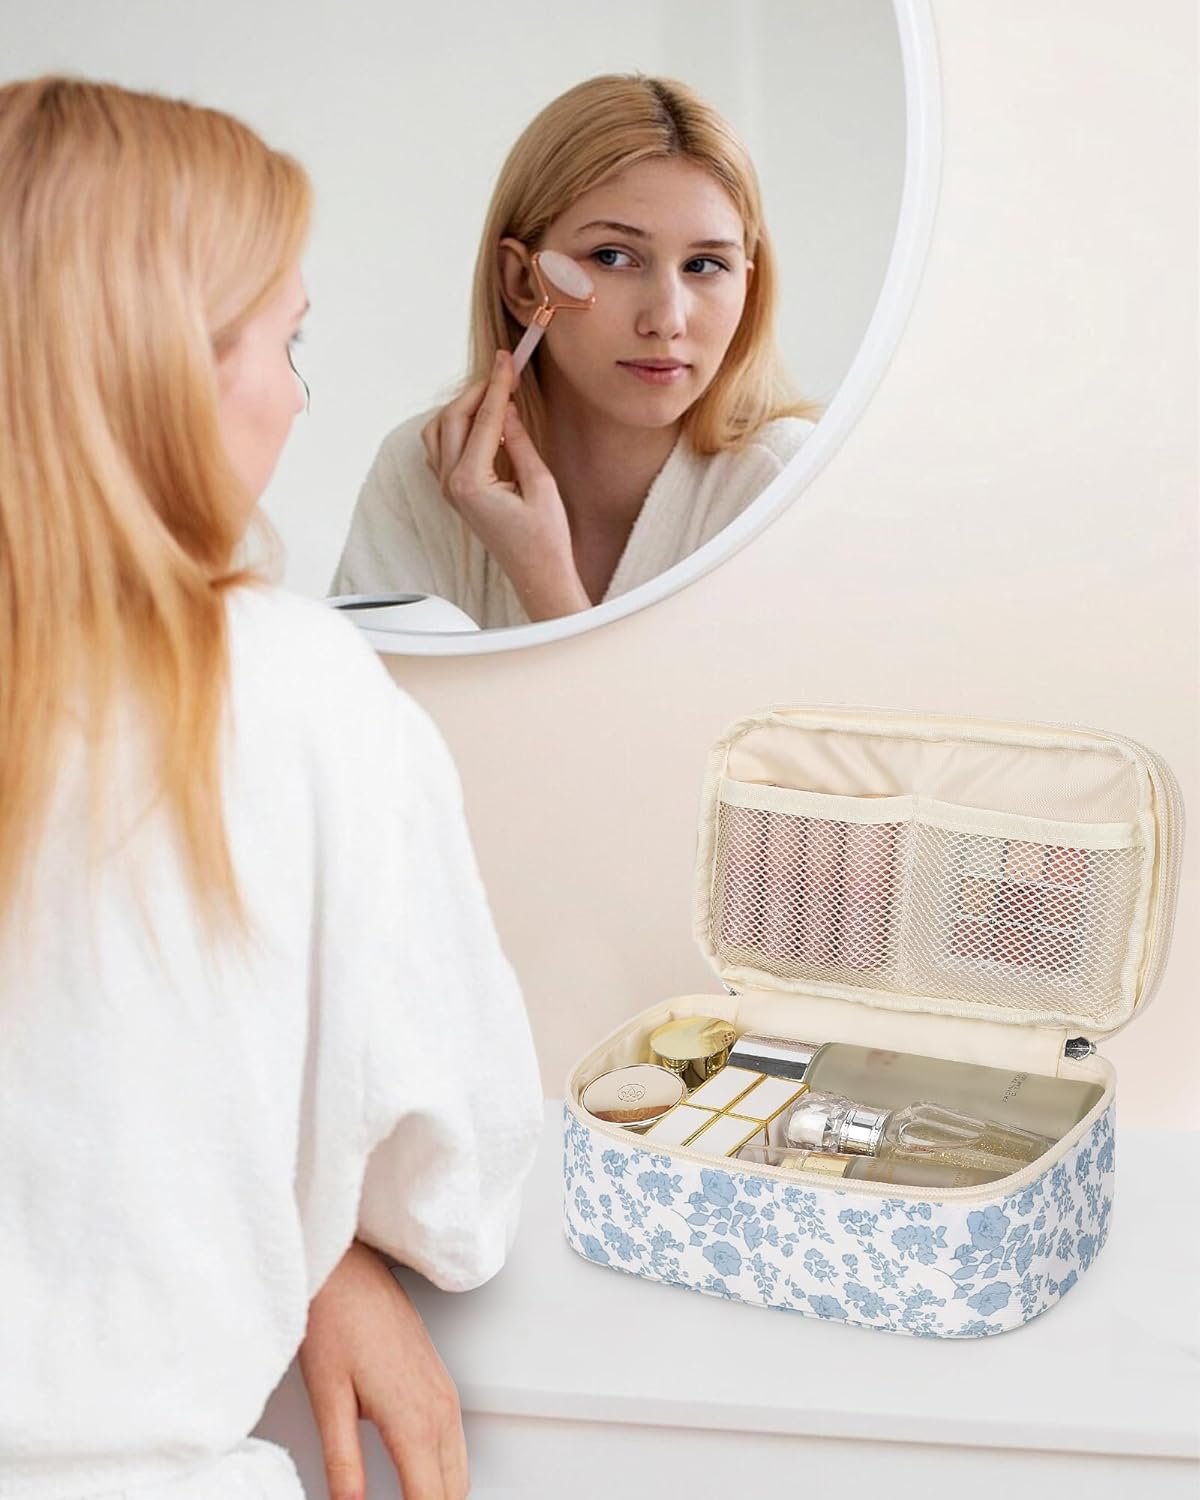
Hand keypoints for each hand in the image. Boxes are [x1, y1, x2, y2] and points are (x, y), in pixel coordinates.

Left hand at [299, 1240, 467, 1499]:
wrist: (350, 1272)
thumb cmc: (336, 1323)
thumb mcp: (328, 1401)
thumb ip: (342, 1464)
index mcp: (413, 1420)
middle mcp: (438, 1409)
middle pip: (454, 1493)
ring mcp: (444, 1394)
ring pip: (460, 1471)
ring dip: (441, 1497)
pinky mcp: (440, 1384)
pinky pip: (456, 1445)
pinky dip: (444, 1474)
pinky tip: (419, 1483)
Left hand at [421, 351, 591, 620]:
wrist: (538, 575)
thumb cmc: (545, 538)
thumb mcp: (540, 483)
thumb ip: (518, 441)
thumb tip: (506, 407)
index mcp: (470, 482)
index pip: (483, 419)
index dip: (497, 385)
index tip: (507, 360)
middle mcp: (451, 485)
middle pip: (452, 418)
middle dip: (477, 390)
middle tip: (502, 371)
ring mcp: (447, 490)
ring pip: (440, 431)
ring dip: (462, 407)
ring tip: (493, 394)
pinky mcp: (453, 493)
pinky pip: (441, 449)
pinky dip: (456, 427)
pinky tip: (481, 421)